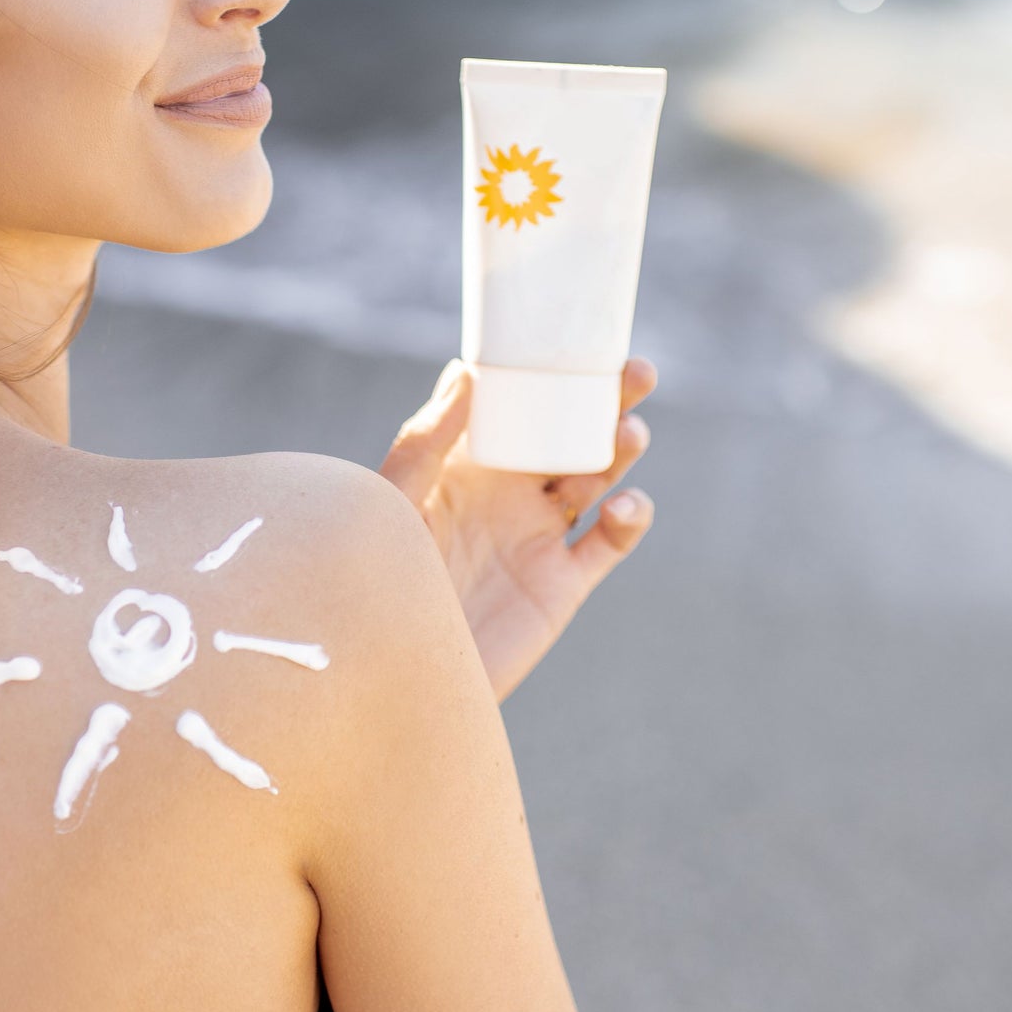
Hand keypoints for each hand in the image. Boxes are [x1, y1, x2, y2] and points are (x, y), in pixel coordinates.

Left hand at [379, 358, 655, 701]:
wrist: (393, 675)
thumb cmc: (374, 584)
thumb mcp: (389, 505)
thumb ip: (424, 442)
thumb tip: (467, 371)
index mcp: (465, 463)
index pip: (516, 402)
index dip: (547, 369)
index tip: (578, 336)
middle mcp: (507, 493)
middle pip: (570, 430)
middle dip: (608, 398)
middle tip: (637, 374)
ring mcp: (538, 536)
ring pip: (599, 476)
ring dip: (623, 448)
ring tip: (630, 433)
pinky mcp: (561, 584)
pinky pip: (610, 542)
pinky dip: (630, 518)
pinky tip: (625, 506)